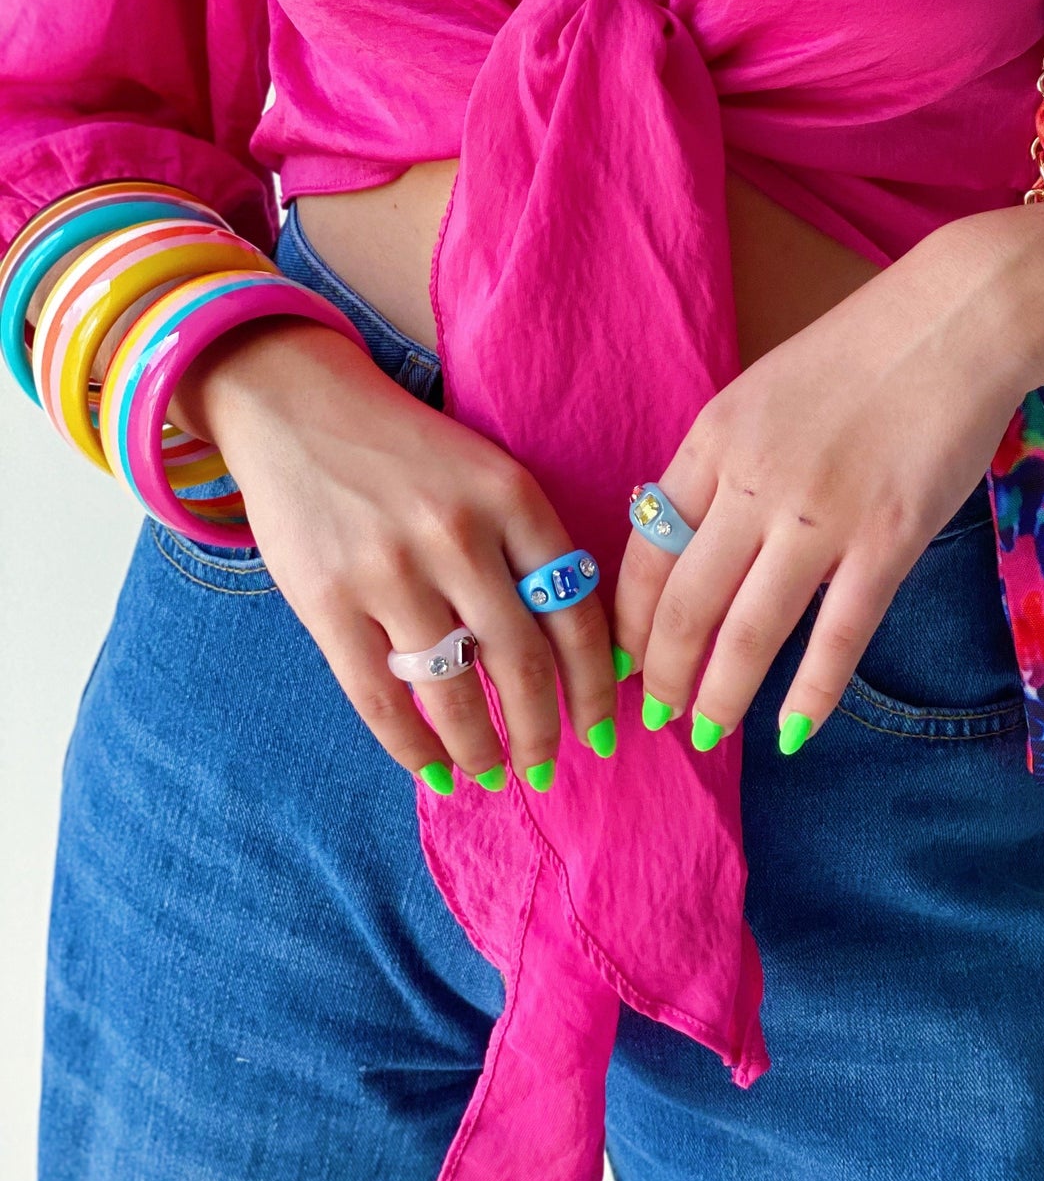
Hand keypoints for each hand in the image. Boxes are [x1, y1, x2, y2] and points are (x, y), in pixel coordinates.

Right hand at [181, 321, 618, 792]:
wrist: (299, 405)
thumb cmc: (409, 451)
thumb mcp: (488, 473)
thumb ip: (530, 548)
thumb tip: (581, 653)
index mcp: (513, 496)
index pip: (577, 611)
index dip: (597, 685)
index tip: (605, 728)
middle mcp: (459, 535)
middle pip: (524, 662)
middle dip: (546, 729)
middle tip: (550, 764)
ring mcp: (390, 571)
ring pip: (454, 692)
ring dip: (483, 749)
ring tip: (495, 775)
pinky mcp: (328, 601)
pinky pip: (381, 699)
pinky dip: (414, 748)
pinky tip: (435, 770)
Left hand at [613, 213, 1043, 750]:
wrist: (958, 319)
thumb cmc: (864, 350)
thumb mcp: (765, 390)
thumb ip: (728, 461)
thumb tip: (694, 535)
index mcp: (713, 438)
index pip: (646, 547)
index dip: (629, 617)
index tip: (622, 658)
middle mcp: (753, 482)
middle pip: (684, 603)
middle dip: (661, 672)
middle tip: (653, 713)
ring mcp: (819, 517)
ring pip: (748, 633)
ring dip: (718, 697)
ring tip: (703, 735)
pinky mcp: (887, 541)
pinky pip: (838, 636)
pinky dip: (809, 695)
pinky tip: (791, 734)